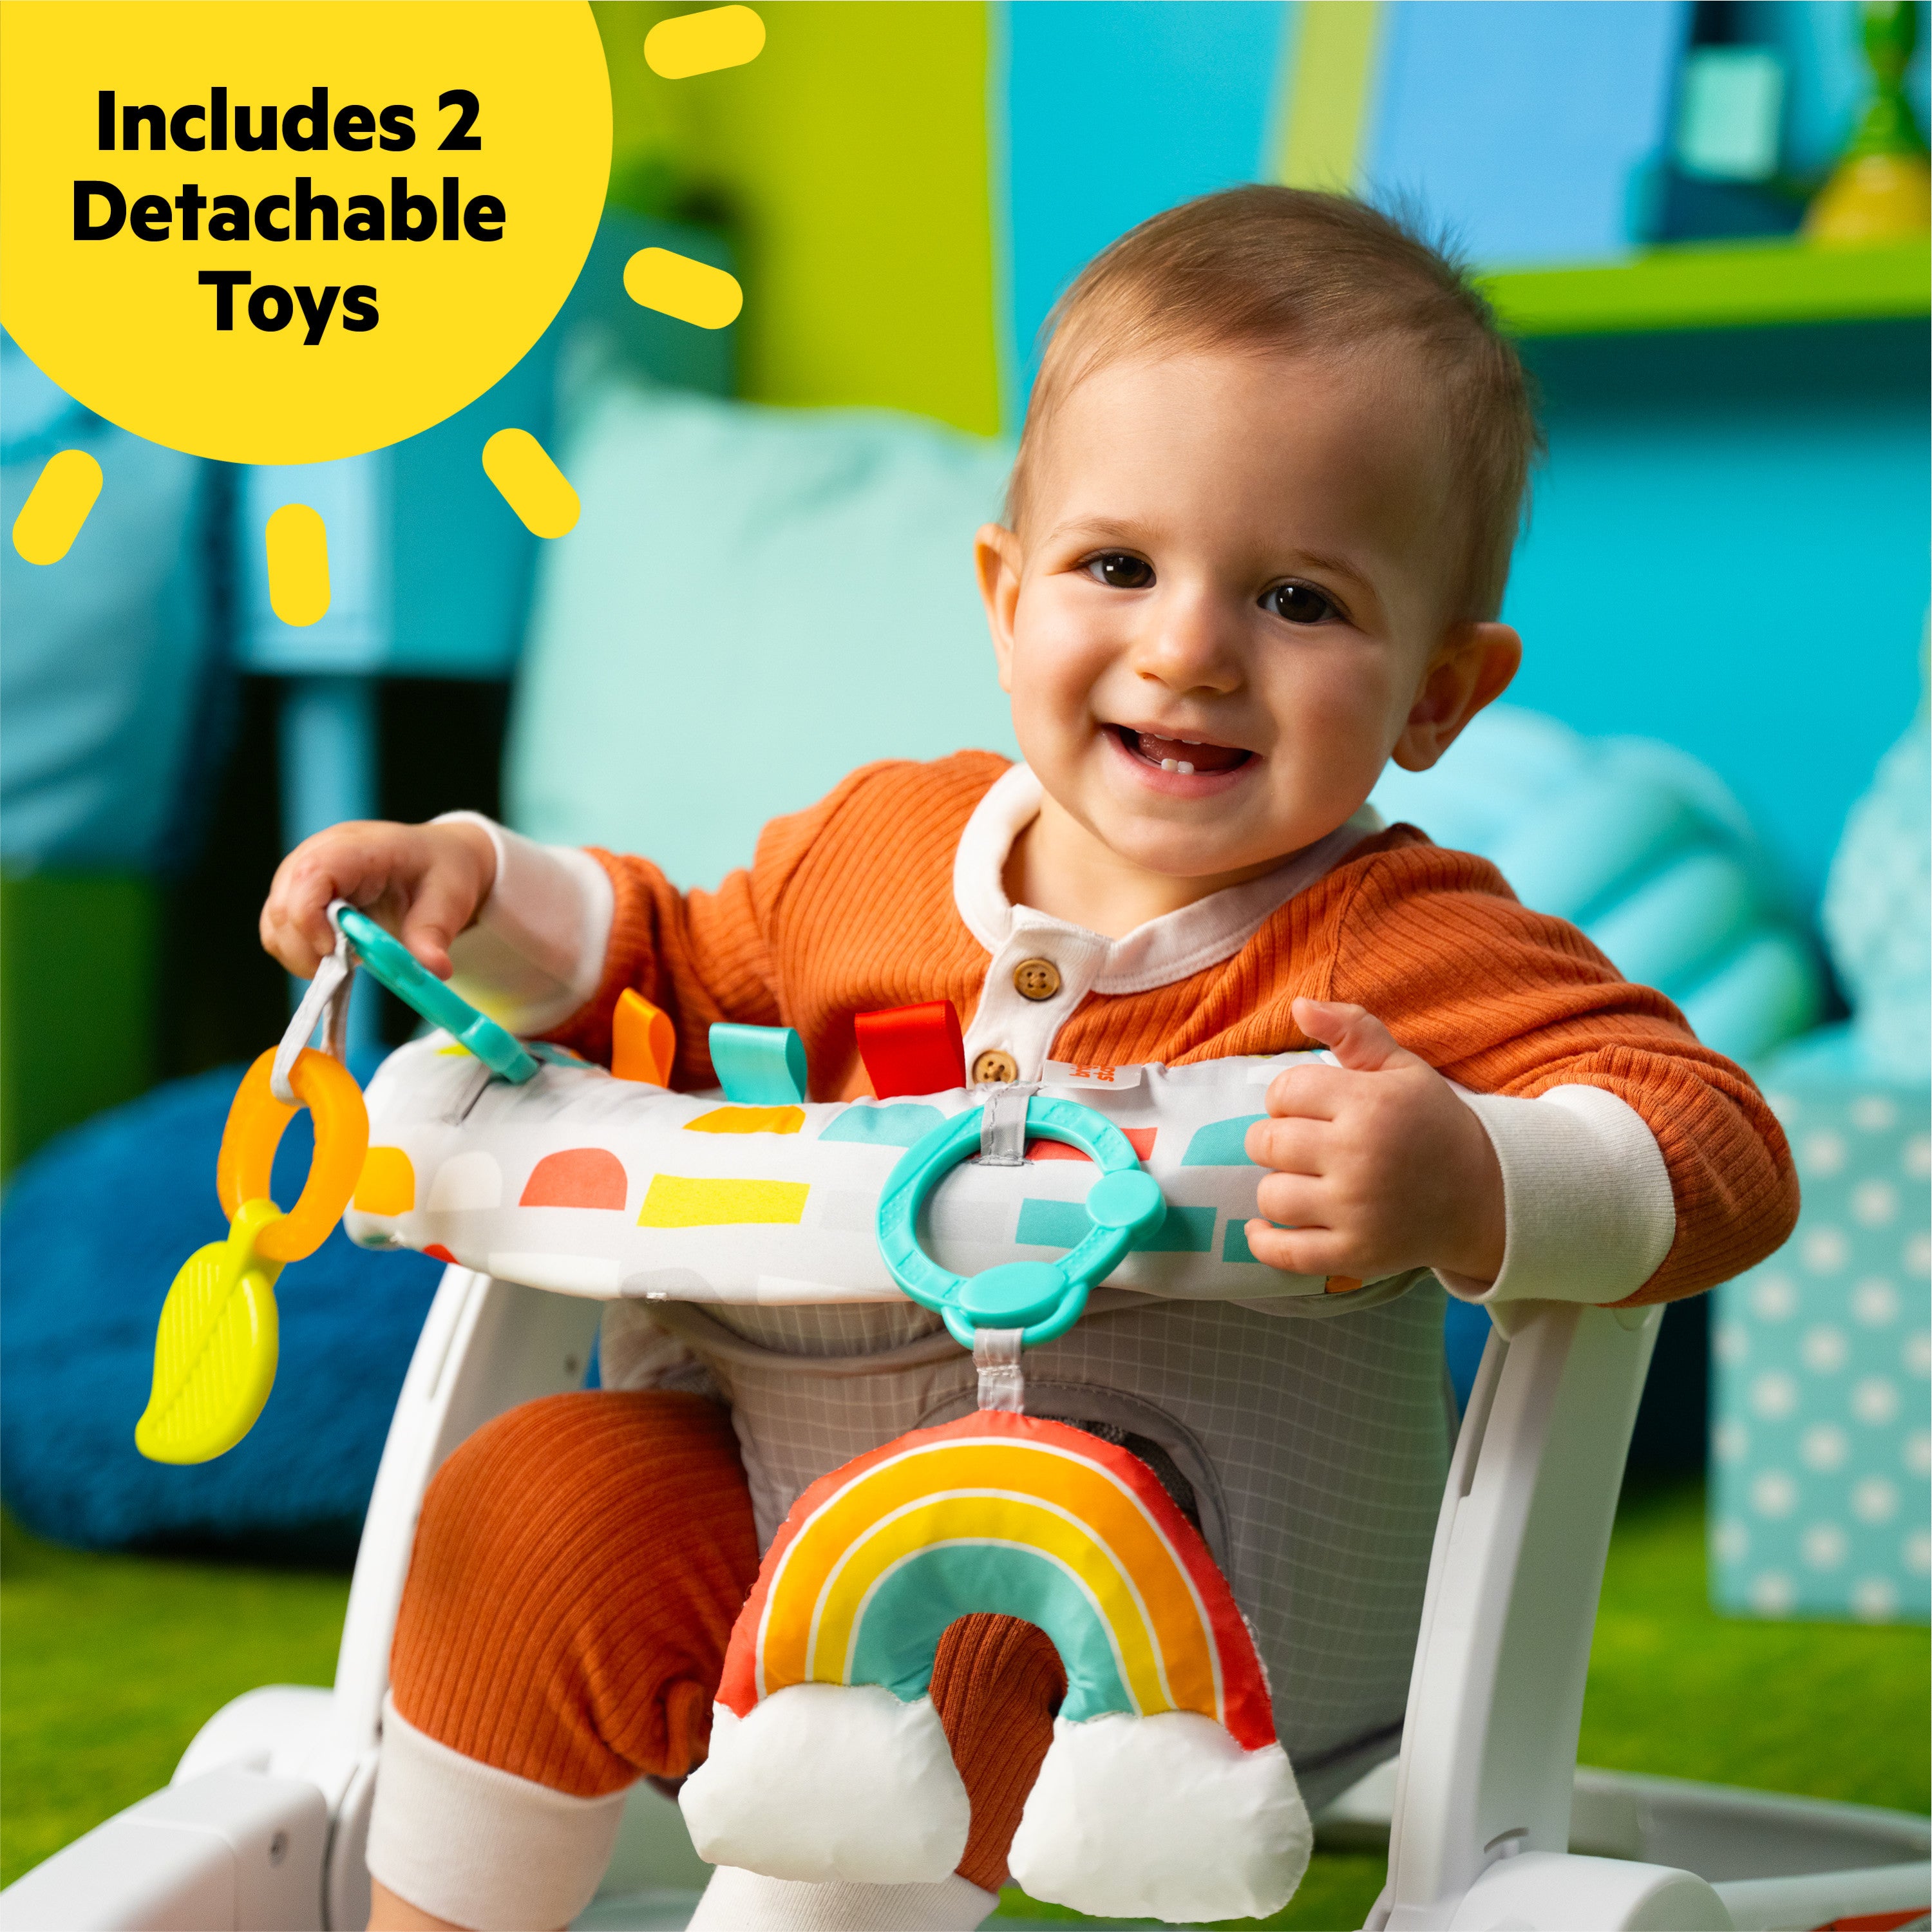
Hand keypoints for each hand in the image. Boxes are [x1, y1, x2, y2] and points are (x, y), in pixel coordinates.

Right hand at [259, 819, 496, 980]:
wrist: (434, 859)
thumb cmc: (440, 870)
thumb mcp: (450, 898)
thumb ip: (434, 933)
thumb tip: (434, 970)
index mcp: (358, 848)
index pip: (311, 874)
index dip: (310, 917)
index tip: (334, 951)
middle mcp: (319, 855)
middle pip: (283, 904)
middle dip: (306, 947)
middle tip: (347, 968)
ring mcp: (302, 875)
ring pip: (274, 923)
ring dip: (301, 954)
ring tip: (347, 962)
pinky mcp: (298, 896)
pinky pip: (279, 932)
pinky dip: (300, 953)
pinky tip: (336, 956)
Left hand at [1243, 997, 1504, 1287]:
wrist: (1483, 1196)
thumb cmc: (1432, 1124)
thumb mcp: (1401, 1068)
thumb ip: (1352, 1030)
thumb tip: (1298, 1005)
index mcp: (1371, 1105)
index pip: (1284, 1091)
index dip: (1289, 1097)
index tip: (1310, 1106)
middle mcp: (1360, 1159)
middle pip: (1267, 1143)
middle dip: (1276, 1138)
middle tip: (1305, 1144)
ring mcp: (1356, 1213)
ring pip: (1270, 1196)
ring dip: (1278, 1187)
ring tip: (1305, 1181)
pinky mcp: (1355, 1256)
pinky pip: (1284, 1253)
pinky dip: (1264, 1242)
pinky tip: (1265, 1228)